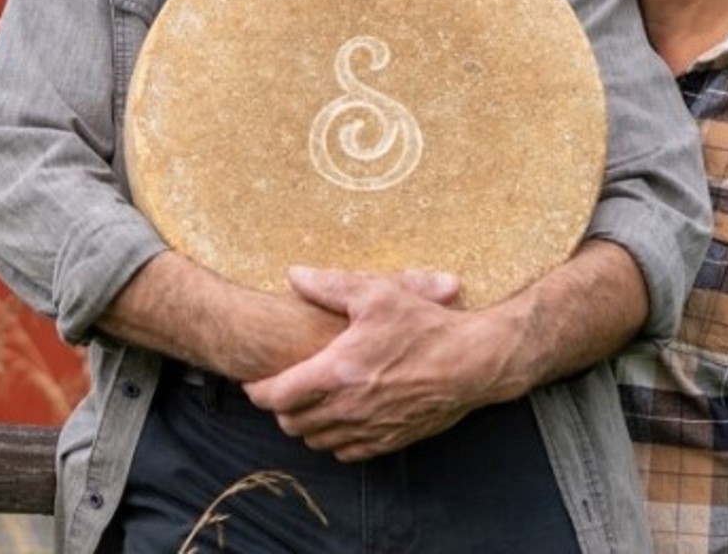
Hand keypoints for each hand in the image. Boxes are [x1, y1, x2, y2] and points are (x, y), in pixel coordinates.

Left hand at [244, 265, 505, 461]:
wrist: (474, 363)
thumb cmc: (425, 326)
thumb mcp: (376, 294)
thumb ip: (329, 285)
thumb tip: (294, 275)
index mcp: (337, 373)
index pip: (276, 396)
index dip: (256, 390)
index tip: (253, 379)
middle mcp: (349, 409)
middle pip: (290, 423)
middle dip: (278, 406)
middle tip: (280, 386)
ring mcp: (370, 429)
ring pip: (315, 441)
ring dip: (304, 423)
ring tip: (306, 400)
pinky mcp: (390, 441)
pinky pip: (345, 452)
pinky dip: (333, 439)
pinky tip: (338, 416)